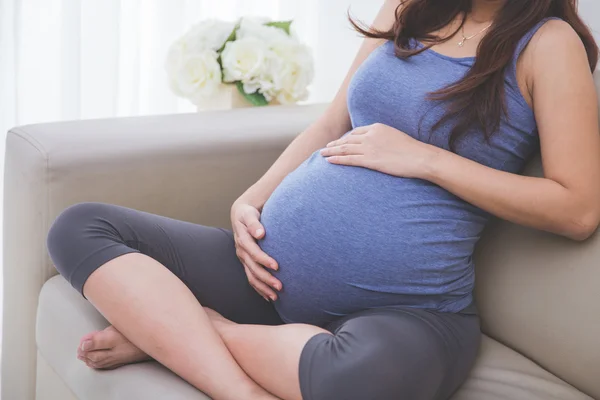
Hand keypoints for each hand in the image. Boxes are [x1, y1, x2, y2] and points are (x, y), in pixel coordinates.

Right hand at [231, 202, 280, 301]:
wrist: (240, 216)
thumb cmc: (248, 214)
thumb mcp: (249, 214)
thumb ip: (253, 223)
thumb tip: (259, 233)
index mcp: (242, 239)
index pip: (253, 252)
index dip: (264, 260)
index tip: (277, 266)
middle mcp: (241, 251)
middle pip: (253, 269)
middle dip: (266, 279)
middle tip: (280, 286)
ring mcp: (243, 259)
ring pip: (251, 277)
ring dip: (263, 288)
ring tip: (276, 297)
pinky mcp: (246, 263)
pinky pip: (251, 279)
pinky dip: (259, 289)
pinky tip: (268, 297)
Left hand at [320, 123, 436, 178]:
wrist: (420, 157)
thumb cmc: (412, 150)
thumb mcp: (395, 137)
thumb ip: (384, 138)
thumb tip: (379, 145)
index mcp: (377, 128)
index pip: (356, 132)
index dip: (345, 138)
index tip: (339, 142)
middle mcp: (370, 136)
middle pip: (347, 140)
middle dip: (335, 144)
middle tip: (325, 147)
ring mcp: (369, 148)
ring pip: (345, 149)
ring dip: (331, 151)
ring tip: (322, 154)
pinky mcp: (370, 160)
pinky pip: (349, 159)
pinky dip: (337, 159)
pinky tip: (329, 160)